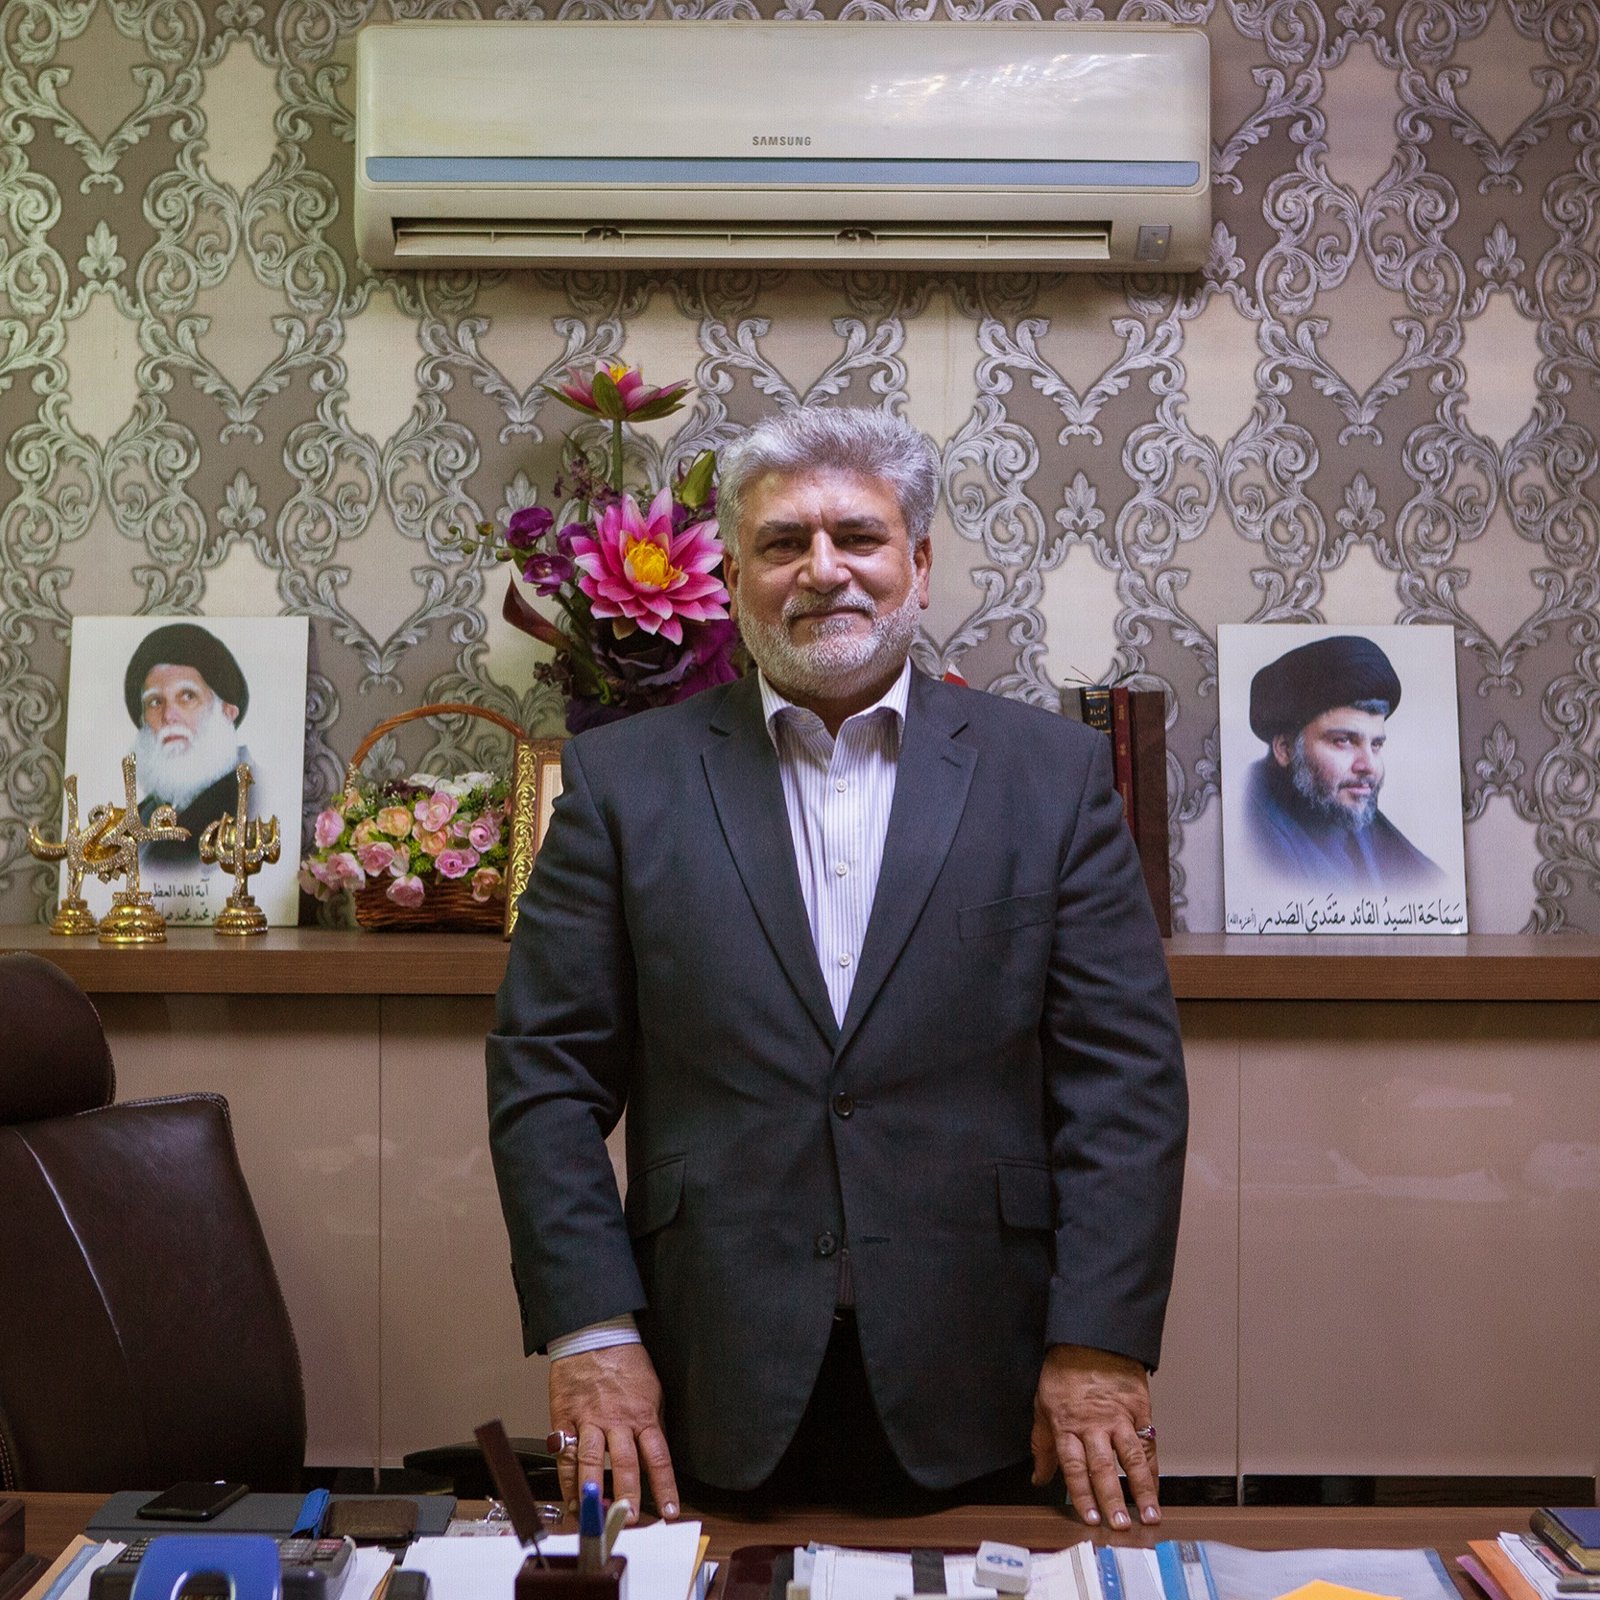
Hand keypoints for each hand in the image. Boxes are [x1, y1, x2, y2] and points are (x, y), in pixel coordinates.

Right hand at [548, 1343, 679, 1521]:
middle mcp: (616, 1420)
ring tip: (597, 1516)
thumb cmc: (625, 1361)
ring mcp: (588, 1420)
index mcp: (642, 1414)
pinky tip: (571, 1498)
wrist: (594, 1334)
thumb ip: (652, 1423)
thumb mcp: (652, 1390)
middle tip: (631, 1520)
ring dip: (594, 1492)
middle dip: (628, 1495)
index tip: (669, 1510)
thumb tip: (657, 1455)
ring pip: (592, 1462)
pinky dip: (566, 1480)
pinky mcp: (564, 1419)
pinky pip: (564, 1454)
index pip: (658, 1456)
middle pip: (625, 1463)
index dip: (664, 1485)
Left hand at [1030, 1343, 1159, 1530]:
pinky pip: (1147, 1443)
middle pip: (1102, 1467)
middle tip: (1119, 1525)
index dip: (1082, 1495)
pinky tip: (1156, 1488)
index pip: (1073, 1467)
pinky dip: (1152, 1468)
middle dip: (1111, 1499)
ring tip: (1149, 1515)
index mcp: (1066, 1425)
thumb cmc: (1064, 1372)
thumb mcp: (1042, 1405)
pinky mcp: (1138, 1409)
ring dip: (1141, 1490)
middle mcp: (1093, 1425)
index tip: (1090, 1518)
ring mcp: (1118, 1418)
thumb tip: (1038, 1477)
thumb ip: (1041, 1445)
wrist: (1091, 1338)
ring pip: (1130, 1459)